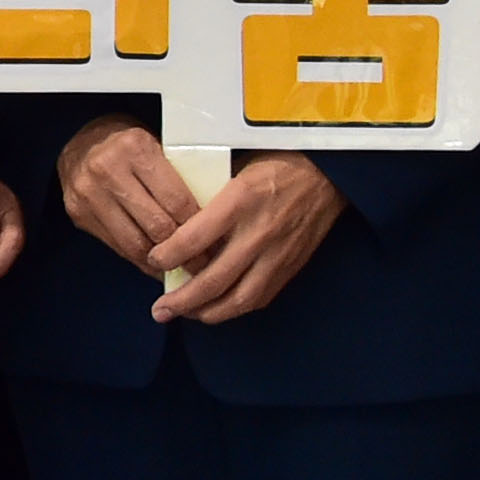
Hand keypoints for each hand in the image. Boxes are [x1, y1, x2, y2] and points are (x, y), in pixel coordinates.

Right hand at [56, 117, 198, 277]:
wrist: (79, 143)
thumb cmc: (127, 146)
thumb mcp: (156, 147)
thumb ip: (177, 178)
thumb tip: (212, 220)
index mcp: (135, 147)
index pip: (176, 200)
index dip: (199, 227)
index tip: (215, 242)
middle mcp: (107, 169)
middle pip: (156, 226)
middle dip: (184, 251)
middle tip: (203, 263)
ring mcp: (88, 193)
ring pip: (135, 244)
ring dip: (162, 261)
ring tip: (181, 267)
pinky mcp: (78, 213)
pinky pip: (117, 247)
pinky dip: (140, 260)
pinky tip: (155, 263)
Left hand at [147, 153, 347, 324]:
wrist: (326, 174)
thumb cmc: (276, 164)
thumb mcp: (235, 168)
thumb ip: (210, 198)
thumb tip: (176, 224)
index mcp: (240, 200)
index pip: (195, 238)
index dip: (168, 255)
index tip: (153, 259)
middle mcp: (258, 232)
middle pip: (214, 280)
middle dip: (182, 301)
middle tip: (159, 311)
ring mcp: (277, 254)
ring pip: (239, 298)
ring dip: (208, 312)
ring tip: (184, 315)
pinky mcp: (291, 267)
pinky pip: (260, 298)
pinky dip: (235, 308)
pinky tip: (217, 309)